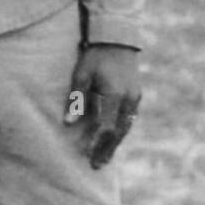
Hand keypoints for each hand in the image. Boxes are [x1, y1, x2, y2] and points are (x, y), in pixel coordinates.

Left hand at [64, 44, 141, 168]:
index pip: (106, 127)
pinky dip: (120, 131)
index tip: (88, 157)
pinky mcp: (136, 94)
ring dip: (115, 143)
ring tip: (105, 157)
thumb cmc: (94, 55)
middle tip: (97, 165)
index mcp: (115, 95)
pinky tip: (113, 139)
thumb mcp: (81, 74)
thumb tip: (67, 124)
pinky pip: (129, 119)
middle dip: (108, 150)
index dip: (97, 144)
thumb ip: (76, 99)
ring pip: (126, 127)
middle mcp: (129, 99)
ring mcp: (135, 97)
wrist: (116, 38)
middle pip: (118, 132)